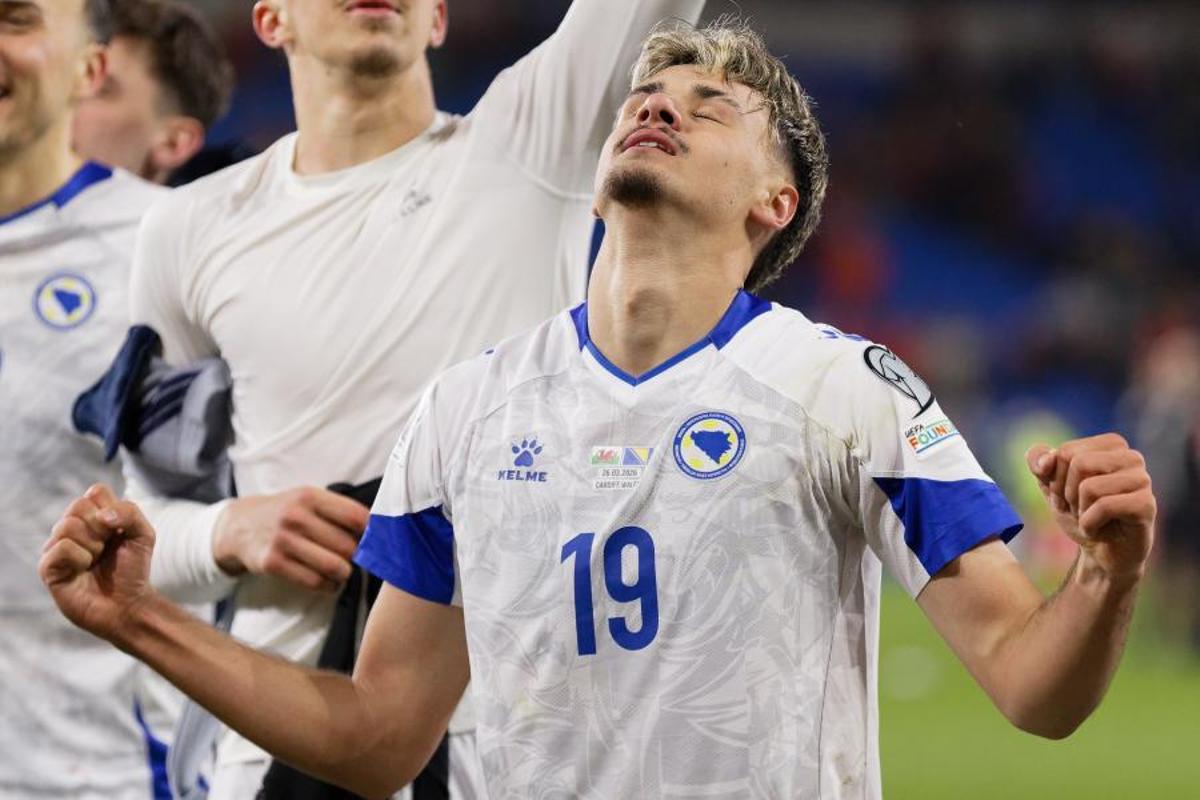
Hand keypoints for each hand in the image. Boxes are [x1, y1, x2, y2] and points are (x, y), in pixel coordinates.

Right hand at [40, 484, 157, 643]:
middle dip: (102, 529)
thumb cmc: (133, 569)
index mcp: (93, 516)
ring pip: (68, 525)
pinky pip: (61, 548)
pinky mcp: (48, 567)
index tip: (119, 531)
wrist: (128, 604)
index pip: (95, 491)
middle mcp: (71, 528)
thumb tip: (103, 516)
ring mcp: (56, 546)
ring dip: (93, 546)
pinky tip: (83, 571)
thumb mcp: (143, 534)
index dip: (112, 509)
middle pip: (78, 505)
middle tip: (107, 548)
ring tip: (96, 561)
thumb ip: (129, 512)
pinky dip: (80, 559)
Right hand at [212, 487, 368, 592]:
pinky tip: (328, 581)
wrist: (240, 526)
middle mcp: (296, 516)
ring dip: (344, 573)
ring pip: (335, 567)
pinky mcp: (273, 563)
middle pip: (348, 545)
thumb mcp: (308, 499)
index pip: (356, 517)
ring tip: (341, 570)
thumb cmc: (285, 513)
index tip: (375, 540)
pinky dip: (328, 586)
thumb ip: (339, 510)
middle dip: (356, 556)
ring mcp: (283, 540)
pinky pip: (314, 582)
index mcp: (310, 496)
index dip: (372, 533)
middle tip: (353, 557)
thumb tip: (379, 530)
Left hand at [1026, 433, 1155, 585]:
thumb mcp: (1050, 485)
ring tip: (1091, 519)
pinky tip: (1098, 531)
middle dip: (1067, 494)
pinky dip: (1089, 524)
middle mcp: (1131, 457)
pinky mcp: (1146, 505)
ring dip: (1079, 511)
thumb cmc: (1079, 513)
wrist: (1100, 553)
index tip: (1067, 494)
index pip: (1066, 452)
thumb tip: (1046, 461)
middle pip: (1078, 464)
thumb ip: (1038, 461)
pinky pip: (1104, 507)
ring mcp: (1143, 480)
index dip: (1056, 479)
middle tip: (1079, 509)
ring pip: (1090, 487)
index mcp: (1111, 445)